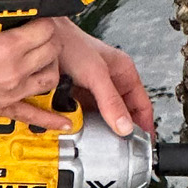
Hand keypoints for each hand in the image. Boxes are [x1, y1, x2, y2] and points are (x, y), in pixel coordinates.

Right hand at [0, 12, 65, 128]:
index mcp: (6, 48)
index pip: (44, 30)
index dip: (45, 19)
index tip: (40, 16)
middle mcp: (14, 72)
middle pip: (52, 52)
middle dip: (50, 39)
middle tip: (41, 33)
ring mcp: (10, 92)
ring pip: (50, 79)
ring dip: (51, 66)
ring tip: (44, 59)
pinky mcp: (1, 107)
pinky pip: (32, 115)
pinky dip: (50, 119)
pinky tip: (64, 121)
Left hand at [27, 15, 151, 138]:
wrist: (43, 40)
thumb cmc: (71, 44)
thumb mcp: (96, 74)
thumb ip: (110, 101)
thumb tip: (124, 126)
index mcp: (124, 72)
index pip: (142, 105)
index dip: (144, 126)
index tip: (142, 145)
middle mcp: (111, 81)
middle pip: (123, 114)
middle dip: (120, 131)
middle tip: (118, 148)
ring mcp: (94, 90)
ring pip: (103, 117)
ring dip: (101, 128)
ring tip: (98, 141)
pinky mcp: (77, 95)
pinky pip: (86, 115)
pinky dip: (85, 124)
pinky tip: (82, 129)